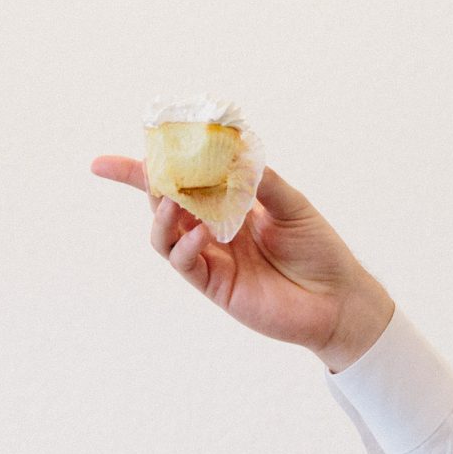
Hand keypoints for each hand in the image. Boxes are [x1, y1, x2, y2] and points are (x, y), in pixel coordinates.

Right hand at [90, 156, 393, 370]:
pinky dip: (185, 246)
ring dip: (162, 215)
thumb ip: (260, 182)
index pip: (184, 180)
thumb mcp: (293, 205)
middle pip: (164, 202)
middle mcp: (214, 229)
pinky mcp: (216, 285)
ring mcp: (212, 258)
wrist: (339, 300)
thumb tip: (231, 153)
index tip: (114, 156)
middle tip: (146, 169)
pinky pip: (186, 263)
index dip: (146, 168)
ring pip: (165, 235)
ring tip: (171, 200)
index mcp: (230, 204)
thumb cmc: (320, 251)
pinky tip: (200, 234)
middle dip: (146, 183)